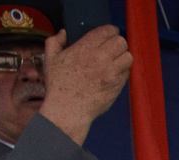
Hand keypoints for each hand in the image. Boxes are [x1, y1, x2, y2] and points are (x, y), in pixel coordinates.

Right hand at [38, 26, 133, 142]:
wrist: (68, 109)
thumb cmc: (58, 84)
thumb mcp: (50, 59)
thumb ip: (55, 41)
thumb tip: (63, 33)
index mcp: (85, 47)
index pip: (108, 30)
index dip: (110, 31)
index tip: (108, 35)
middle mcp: (101, 58)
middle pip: (121, 42)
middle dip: (118, 43)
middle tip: (112, 48)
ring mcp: (111, 73)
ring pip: (128, 57)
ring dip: (122, 57)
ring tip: (115, 60)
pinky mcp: (117, 86)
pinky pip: (126, 73)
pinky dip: (122, 72)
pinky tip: (113, 74)